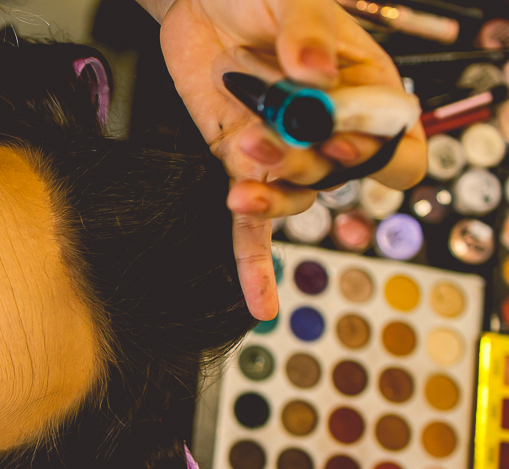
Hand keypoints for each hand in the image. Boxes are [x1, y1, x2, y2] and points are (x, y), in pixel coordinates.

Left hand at [155, 0, 425, 319]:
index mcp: (368, 90)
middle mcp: (332, 130)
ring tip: (243, 148)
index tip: (343, 136)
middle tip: (265, 127)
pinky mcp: (240, 167)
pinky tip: (260, 305)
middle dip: (301, 156)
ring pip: (294, 197)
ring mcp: (283, 152)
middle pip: (336, 172)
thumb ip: (306, 30)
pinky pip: (252, 228)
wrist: (199, 0)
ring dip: (271, 189)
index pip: (401, 143)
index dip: (377, 152)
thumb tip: (312, 69)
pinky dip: (254, 266)